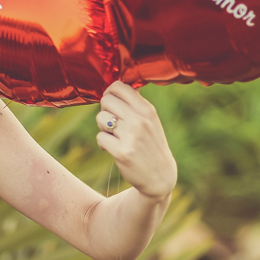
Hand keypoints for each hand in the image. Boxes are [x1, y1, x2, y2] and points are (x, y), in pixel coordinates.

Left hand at [95, 82, 177, 201]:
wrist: (160, 176)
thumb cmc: (151, 144)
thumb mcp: (150, 120)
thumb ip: (135, 102)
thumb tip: (118, 84)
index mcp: (147, 109)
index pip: (119, 86)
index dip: (110, 93)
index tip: (112, 103)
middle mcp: (140, 120)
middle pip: (106, 101)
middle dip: (105, 111)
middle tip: (113, 123)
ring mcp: (131, 136)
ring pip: (101, 119)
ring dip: (103, 128)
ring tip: (115, 136)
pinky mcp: (122, 152)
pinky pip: (100, 138)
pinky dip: (103, 144)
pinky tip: (114, 149)